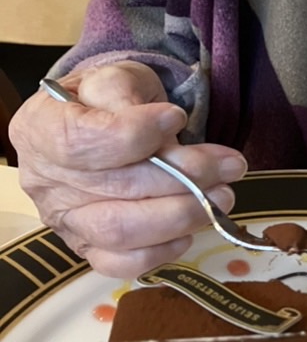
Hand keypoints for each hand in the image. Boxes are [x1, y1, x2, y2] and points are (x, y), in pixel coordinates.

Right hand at [9, 62, 246, 278]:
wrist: (105, 120)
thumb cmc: (111, 98)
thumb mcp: (118, 78)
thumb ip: (132, 99)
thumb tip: (168, 127)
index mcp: (40, 128)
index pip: (80, 141)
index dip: (133, 134)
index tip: (178, 117)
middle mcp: (43, 180)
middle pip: (114, 189)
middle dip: (184, 177)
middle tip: (231, 165)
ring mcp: (63, 220)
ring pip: (120, 231)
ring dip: (182, 214)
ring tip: (224, 195)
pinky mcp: (86, 248)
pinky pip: (120, 263)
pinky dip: (161, 251)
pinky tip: (192, 229)